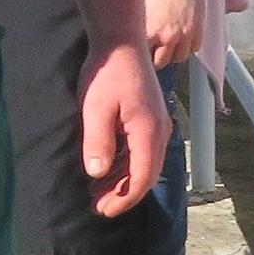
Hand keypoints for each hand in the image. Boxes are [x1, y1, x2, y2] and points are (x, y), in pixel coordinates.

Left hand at [78, 40, 168, 216]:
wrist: (120, 43)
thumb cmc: (106, 74)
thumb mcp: (95, 109)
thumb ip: (98, 141)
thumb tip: (97, 174)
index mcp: (148, 132)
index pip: (142, 177)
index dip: (124, 198)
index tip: (104, 211)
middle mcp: (158, 131)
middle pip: (146, 174)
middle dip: (123, 194)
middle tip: (98, 207)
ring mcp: (155, 124)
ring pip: (143, 163)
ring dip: (122, 180)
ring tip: (97, 193)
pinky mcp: (147, 118)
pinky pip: (140, 150)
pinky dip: (124, 164)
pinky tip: (105, 170)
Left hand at [144, 0, 203, 68]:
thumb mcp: (140, 9)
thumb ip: (138, 26)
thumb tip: (131, 37)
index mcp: (149, 33)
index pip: (144, 57)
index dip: (142, 57)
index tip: (140, 56)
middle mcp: (167, 38)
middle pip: (162, 62)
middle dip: (158, 58)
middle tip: (155, 53)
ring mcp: (184, 35)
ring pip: (180, 57)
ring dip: (175, 54)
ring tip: (170, 47)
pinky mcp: (198, 30)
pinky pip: (195, 48)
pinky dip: (189, 46)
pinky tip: (183, 39)